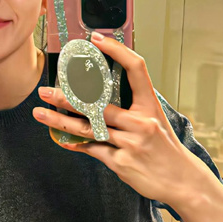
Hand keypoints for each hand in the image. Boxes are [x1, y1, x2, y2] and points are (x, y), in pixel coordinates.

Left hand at [33, 32, 206, 208]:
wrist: (182, 181)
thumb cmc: (166, 149)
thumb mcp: (155, 122)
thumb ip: (131, 110)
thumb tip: (99, 100)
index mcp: (150, 106)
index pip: (136, 69)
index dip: (116, 50)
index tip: (96, 40)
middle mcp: (141, 122)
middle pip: (98, 103)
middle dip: (67, 97)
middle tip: (45, 91)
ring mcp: (130, 143)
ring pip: (88, 128)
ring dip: (60, 121)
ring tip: (40, 113)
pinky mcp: (121, 162)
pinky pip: (92, 150)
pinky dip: (75, 144)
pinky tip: (61, 140)